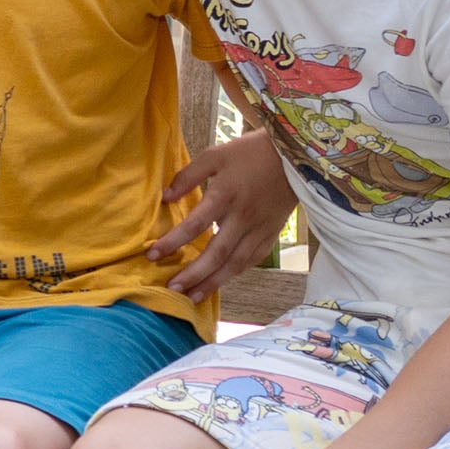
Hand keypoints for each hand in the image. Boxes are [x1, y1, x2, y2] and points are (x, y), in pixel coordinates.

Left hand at [152, 133, 295, 298]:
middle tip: (172, 288)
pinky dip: (236, 273)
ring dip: (214, 282)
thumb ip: (188, 176)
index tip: (152, 255)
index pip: (194, 225)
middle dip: (193, 273)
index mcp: (226, 195)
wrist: (297, 156)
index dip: (173, 242)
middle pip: (217, 253)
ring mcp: (260, 228)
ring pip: (236, 262)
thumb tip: (165, 198)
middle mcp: (243, 216)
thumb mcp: (215, 155)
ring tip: (193, 296)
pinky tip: (220, 282)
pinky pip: (253, 259)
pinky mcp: (272, 233)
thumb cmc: (251, 153)